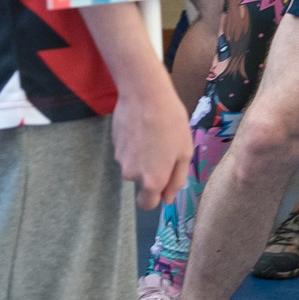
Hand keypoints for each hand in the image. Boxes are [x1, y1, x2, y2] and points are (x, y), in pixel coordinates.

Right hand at [108, 61, 191, 208]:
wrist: (144, 95)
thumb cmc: (171, 123)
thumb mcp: (185, 152)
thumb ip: (176, 180)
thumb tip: (167, 199)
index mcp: (152, 180)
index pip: (147, 204)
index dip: (156, 196)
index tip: (164, 181)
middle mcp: (132, 175)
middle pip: (141, 182)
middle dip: (151, 171)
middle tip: (165, 148)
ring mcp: (119, 159)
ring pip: (134, 165)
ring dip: (144, 156)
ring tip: (154, 133)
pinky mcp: (113, 143)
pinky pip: (127, 151)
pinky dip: (134, 144)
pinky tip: (142, 126)